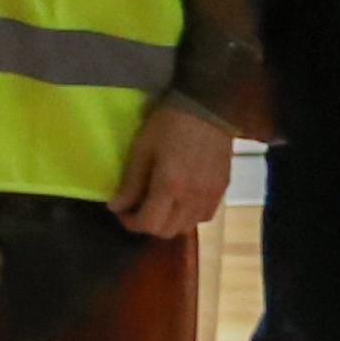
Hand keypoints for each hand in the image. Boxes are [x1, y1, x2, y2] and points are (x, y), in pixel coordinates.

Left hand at [109, 96, 236, 239]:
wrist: (208, 108)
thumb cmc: (169, 124)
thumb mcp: (142, 149)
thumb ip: (131, 182)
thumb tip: (117, 207)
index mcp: (170, 187)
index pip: (149, 224)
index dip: (131, 223)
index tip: (122, 211)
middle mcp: (192, 198)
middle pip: (168, 232)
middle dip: (148, 225)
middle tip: (137, 209)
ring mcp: (211, 196)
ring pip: (187, 228)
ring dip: (169, 223)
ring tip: (158, 205)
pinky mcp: (223, 190)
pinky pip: (204, 216)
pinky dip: (188, 216)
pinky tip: (180, 201)